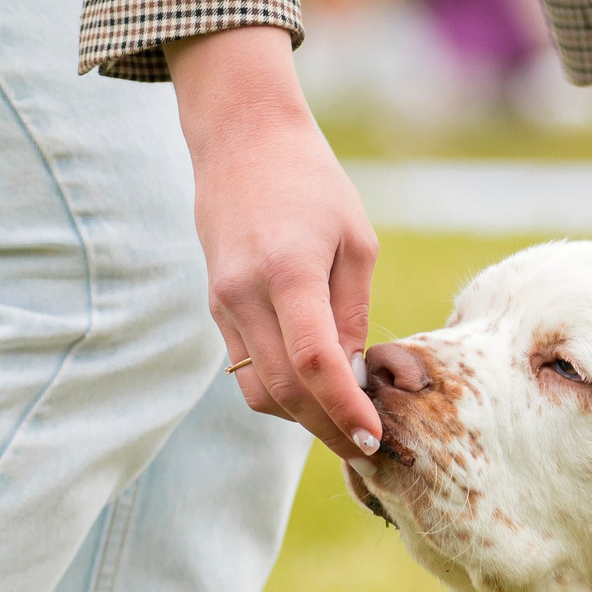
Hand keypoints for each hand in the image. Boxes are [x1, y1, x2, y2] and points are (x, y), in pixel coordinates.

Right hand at [167, 27, 381, 456]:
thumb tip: (355, 378)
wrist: (240, 139)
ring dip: (302, 419)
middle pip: (285, 391)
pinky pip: (245, 370)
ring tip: (344, 426)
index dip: (346, 410)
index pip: (316, 364)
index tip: (375, 438)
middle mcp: (246, 294)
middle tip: (367, 452)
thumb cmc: (313, 183)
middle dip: (328, 430)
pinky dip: (281, 394)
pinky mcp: (216, 308)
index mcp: (288, 272)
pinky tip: (315, 394)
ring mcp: (224, 305)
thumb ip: (354, 314)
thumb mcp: (356, 243)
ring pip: (258, 392)